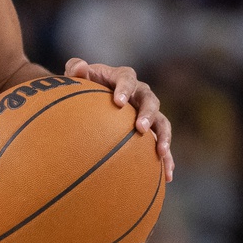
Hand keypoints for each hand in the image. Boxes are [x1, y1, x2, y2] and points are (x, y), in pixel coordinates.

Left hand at [64, 57, 174, 180]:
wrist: (90, 100)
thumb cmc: (83, 86)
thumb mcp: (76, 76)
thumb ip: (75, 69)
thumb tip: (80, 67)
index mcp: (123, 77)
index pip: (127, 78)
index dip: (125, 88)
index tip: (118, 102)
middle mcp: (140, 93)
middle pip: (150, 100)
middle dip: (147, 114)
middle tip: (140, 128)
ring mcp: (148, 112)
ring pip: (162, 122)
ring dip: (164, 137)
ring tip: (161, 152)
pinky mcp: (152, 131)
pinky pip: (162, 143)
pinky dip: (167, 159)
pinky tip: (167, 175)